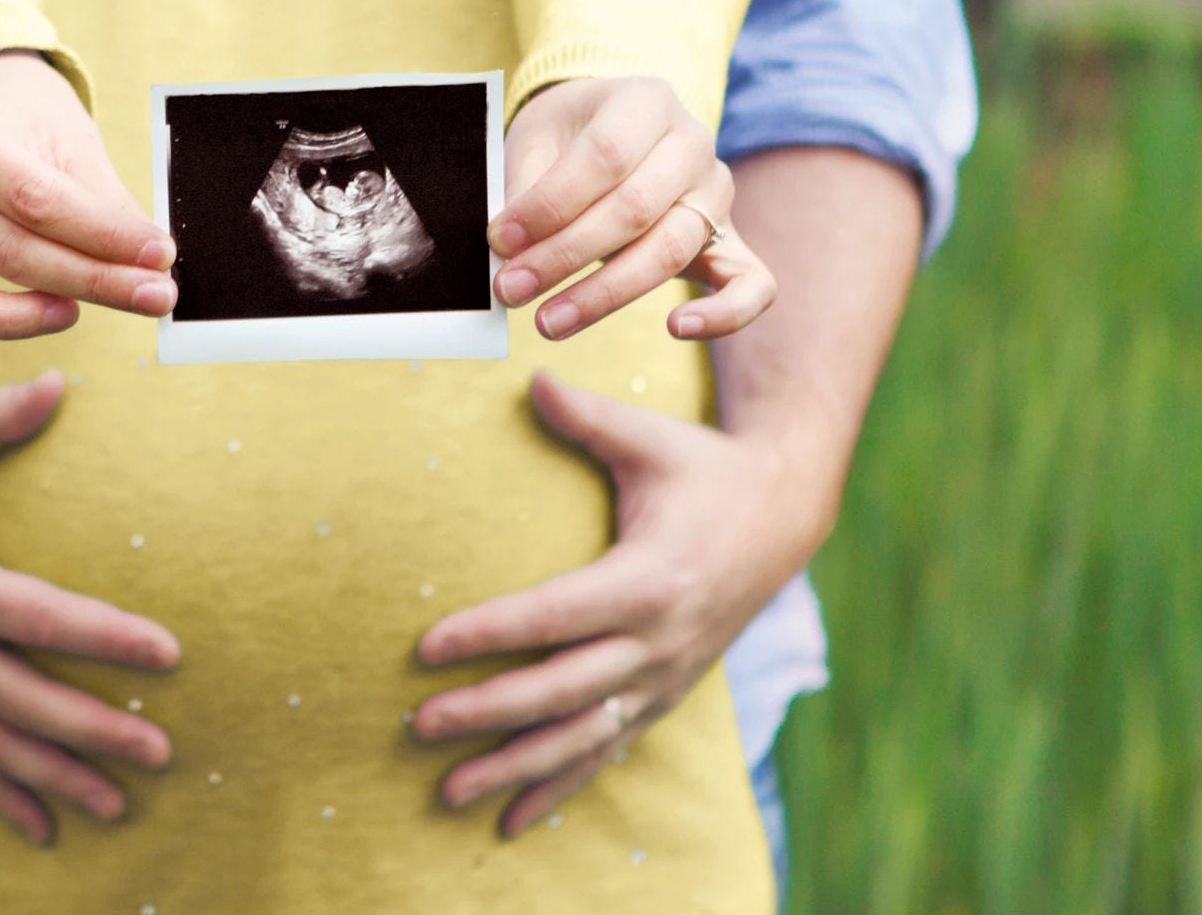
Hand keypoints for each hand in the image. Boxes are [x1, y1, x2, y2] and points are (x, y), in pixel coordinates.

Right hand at [0, 51, 178, 387]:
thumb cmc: (30, 125)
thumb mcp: (73, 146)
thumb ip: (105, 208)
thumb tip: (154, 266)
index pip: (38, 202)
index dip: (104, 235)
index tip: (161, 255)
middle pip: (8, 253)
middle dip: (93, 281)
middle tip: (156, 295)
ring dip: (18, 320)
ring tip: (74, 314)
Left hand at [411, 372, 820, 837]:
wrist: (784, 515)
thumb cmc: (702, 467)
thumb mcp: (648, 440)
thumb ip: (585, 418)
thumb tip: (529, 379)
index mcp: (649, 579)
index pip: (554, 616)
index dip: (489, 634)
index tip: (426, 646)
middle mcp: (659, 640)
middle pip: (561, 689)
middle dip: (487, 713)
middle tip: (417, 723)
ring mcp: (665, 677)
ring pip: (581, 736)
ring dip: (514, 768)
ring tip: (446, 792)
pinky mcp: (666, 696)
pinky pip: (608, 751)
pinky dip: (559, 787)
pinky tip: (509, 821)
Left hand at [490, 78, 775, 341]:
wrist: (610, 129)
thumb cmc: (567, 138)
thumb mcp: (536, 140)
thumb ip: (525, 189)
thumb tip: (507, 251)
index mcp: (646, 101)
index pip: (604, 154)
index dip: (550, 203)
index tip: (500, 240)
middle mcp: (692, 144)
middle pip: (634, 209)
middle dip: (564, 256)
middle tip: (510, 289)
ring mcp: (717, 195)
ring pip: (670, 250)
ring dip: (604, 295)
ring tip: (548, 321)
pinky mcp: (731, 242)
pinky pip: (751, 284)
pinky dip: (724, 313)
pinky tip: (676, 328)